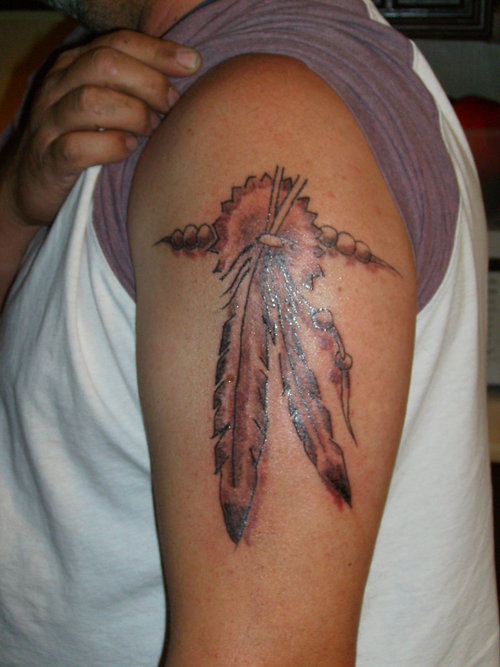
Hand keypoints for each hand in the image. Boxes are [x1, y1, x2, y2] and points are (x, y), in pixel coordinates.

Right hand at [2, 29, 200, 227]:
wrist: (31, 184)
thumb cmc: (81, 142)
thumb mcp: (103, 108)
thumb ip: (131, 90)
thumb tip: (183, 82)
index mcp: (72, 67)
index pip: (117, 43)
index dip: (158, 51)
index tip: (192, 64)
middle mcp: (57, 88)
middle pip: (105, 65)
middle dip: (149, 83)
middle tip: (172, 105)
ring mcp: (50, 124)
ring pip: (90, 102)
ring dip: (132, 114)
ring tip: (151, 129)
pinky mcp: (49, 160)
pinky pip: (78, 147)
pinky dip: (110, 147)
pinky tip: (129, 149)